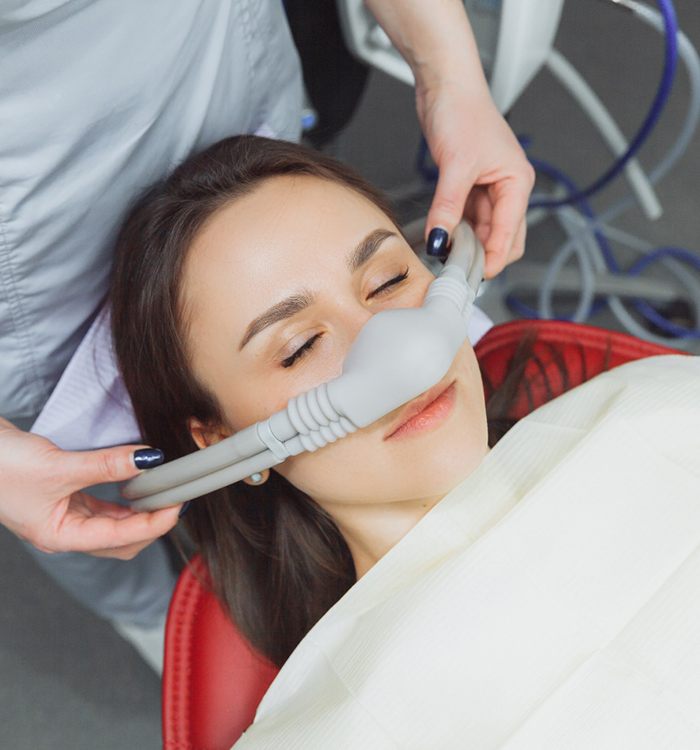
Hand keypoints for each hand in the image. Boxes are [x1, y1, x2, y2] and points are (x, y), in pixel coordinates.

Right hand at [0, 417, 180, 558]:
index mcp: (60, 536)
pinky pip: (102, 503)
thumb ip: (105, 464)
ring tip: (163, 490)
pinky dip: (122, 496)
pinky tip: (137, 483)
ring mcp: (63, 514)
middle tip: (176, 498)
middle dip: (151, 523)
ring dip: (139, 510)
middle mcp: (64, 531)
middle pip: (121, 540)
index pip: (120, 538)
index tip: (178, 504)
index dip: (154, 523)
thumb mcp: (58, 467)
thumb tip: (148, 458)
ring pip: (113, 522)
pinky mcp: (62, 495)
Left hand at [417, 81, 534, 278]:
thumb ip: (448, 208)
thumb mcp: (455, 167)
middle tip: (457, 272)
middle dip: (482, 256)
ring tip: (445, 256)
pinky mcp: (470, 186)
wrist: (446, 86)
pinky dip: (456, 229)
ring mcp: (489, 188)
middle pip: (502, 238)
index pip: (511, 235)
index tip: (474, 279)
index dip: (493, 259)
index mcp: (517, 183)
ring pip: (483, 230)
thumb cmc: (463, 112)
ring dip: (467, 244)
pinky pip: (467, 218)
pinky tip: (441, 237)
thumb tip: (440, 240)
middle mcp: (508, 188)